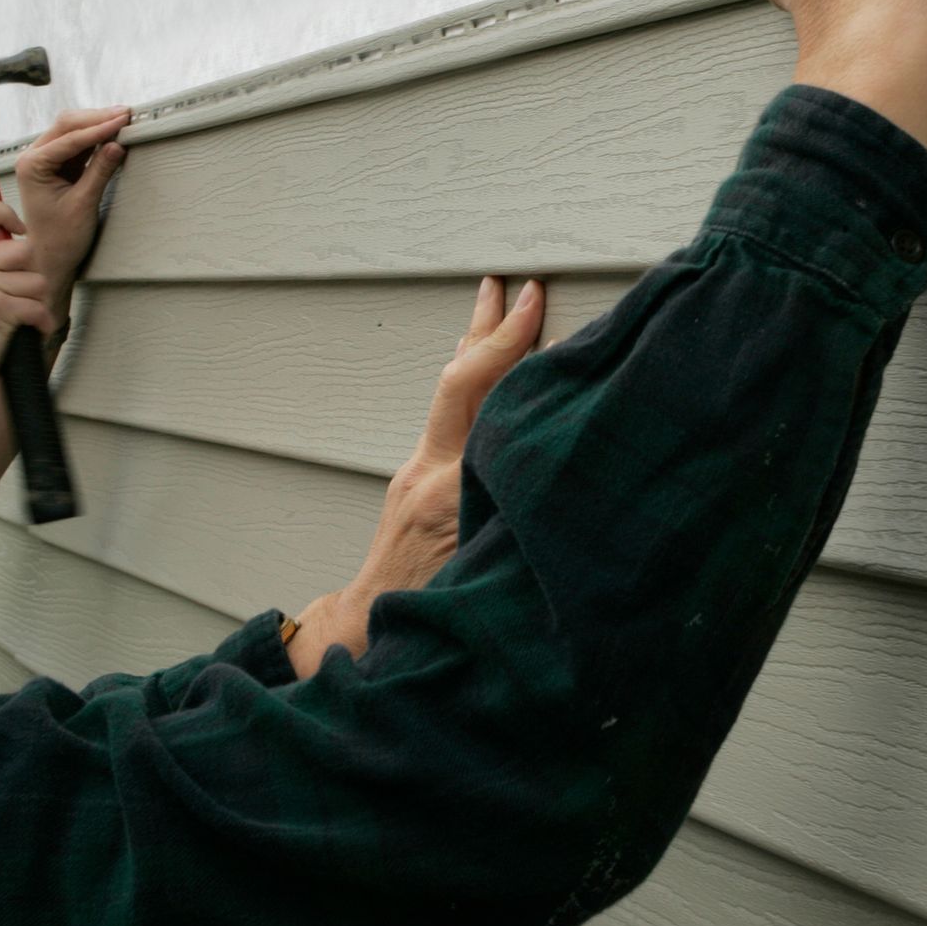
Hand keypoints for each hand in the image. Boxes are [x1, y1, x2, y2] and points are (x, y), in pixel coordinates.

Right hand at [0, 200, 55, 396]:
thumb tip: (16, 234)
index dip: (2, 211)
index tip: (17, 229)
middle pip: (24, 249)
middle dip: (29, 276)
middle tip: (14, 298)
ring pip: (36, 280)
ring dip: (35, 302)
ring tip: (14, 317)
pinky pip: (38, 305)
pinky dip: (40, 323)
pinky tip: (26, 329)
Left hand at [14, 107, 129, 295]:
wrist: (49, 258)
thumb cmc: (60, 238)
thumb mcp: (83, 204)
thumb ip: (99, 172)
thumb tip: (117, 145)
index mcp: (32, 166)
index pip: (69, 138)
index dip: (99, 128)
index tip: (123, 120)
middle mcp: (34, 158)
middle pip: (67, 125)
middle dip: (97, 118)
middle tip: (126, 114)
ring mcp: (46, 160)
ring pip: (73, 130)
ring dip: (98, 124)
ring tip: (124, 120)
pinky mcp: (59, 166)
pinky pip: (79, 144)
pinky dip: (96, 138)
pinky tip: (113, 133)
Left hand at [287, 276, 547, 677]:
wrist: (368, 636)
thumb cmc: (432, 619)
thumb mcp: (483, 577)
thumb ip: (516, 527)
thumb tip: (559, 482)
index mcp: (448, 492)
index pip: (484, 403)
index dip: (516, 356)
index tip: (549, 318)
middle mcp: (427, 474)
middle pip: (459, 382)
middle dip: (491, 332)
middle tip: (521, 289)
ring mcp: (416, 476)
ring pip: (450, 395)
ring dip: (476, 347)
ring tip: (493, 302)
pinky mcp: (415, 485)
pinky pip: (450, 417)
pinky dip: (472, 383)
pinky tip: (483, 368)